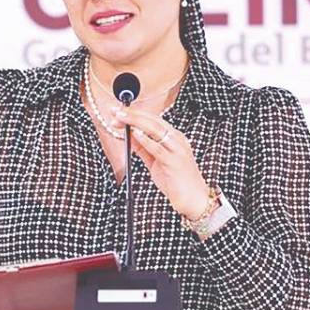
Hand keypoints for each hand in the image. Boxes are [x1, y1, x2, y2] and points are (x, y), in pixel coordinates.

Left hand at [113, 105, 210, 219]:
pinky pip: (158, 148)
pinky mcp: (174, 161)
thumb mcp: (155, 161)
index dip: (135, 114)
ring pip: (155, 129)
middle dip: (132, 114)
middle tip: (115, 111)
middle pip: (152, 120)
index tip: (118, 112)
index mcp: (173, 137)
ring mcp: (177, 149)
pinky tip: (135, 133)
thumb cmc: (175, 180)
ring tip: (120, 117)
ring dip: (136, 121)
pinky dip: (146, 139)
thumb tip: (128, 136)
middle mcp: (176, 139)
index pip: (152, 119)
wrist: (194, 199)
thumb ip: (143, 148)